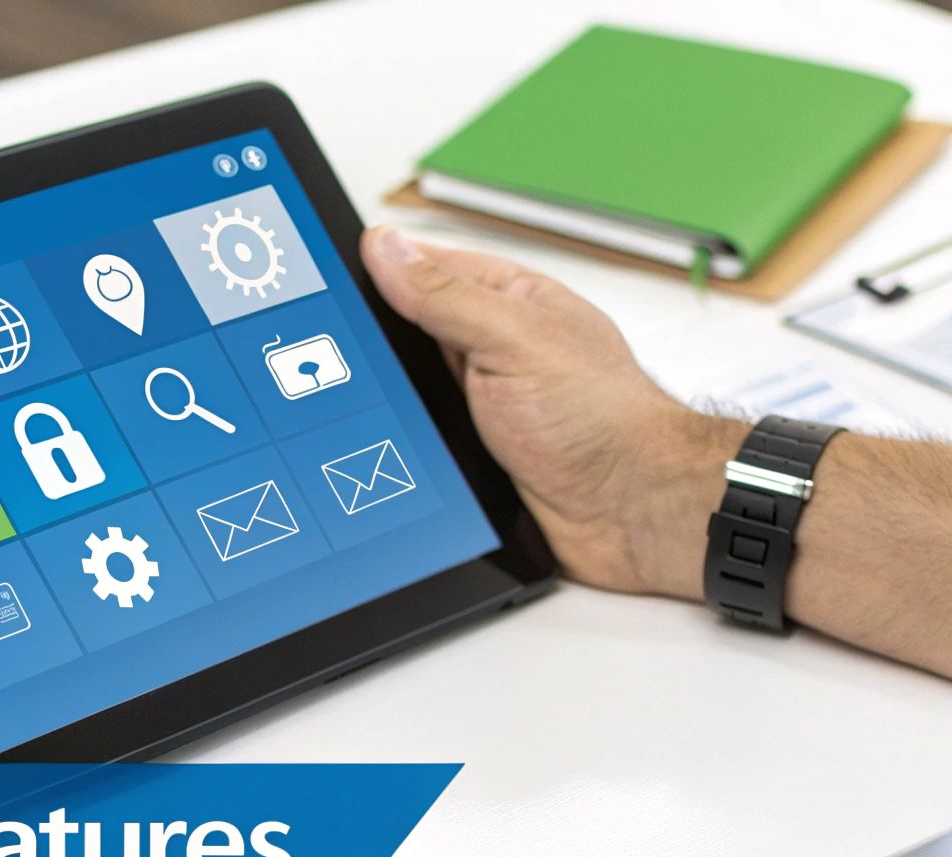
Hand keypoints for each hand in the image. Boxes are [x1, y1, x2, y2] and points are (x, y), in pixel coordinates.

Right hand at [360, 228, 745, 597]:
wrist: (631, 513)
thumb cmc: (603, 420)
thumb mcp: (513, 340)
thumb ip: (445, 296)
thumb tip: (385, 248)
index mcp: (510, 301)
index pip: (428, 267)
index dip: (379, 268)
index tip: (324, 274)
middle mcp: (495, 348)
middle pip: (409, 329)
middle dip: (374, 340)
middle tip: (321, 347)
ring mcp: (483, 402)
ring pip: (410, 388)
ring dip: (387, 398)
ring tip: (342, 398)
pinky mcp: (474, 453)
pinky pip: (418, 439)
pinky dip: (397, 442)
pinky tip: (372, 446)